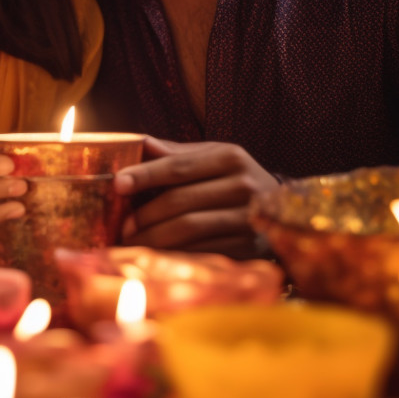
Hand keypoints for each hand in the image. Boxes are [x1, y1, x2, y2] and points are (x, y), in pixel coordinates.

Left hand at [113, 137, 277, 258]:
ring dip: (153, 238)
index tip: (117, 184)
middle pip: (180, 201)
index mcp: (230, 156)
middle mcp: (243, 185)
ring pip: (188, 229)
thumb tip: (138, 142)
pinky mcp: (247, 247)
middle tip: (121, 226)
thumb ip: (176, 154)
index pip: (178, 166)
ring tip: (131, 242)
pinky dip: (174, 254)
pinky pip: (201, 251)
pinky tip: (156, 255)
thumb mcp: (212, 159)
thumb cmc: (234, 180)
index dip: (145, 175)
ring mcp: (247, 218)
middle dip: (145, 215)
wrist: (281, 211)